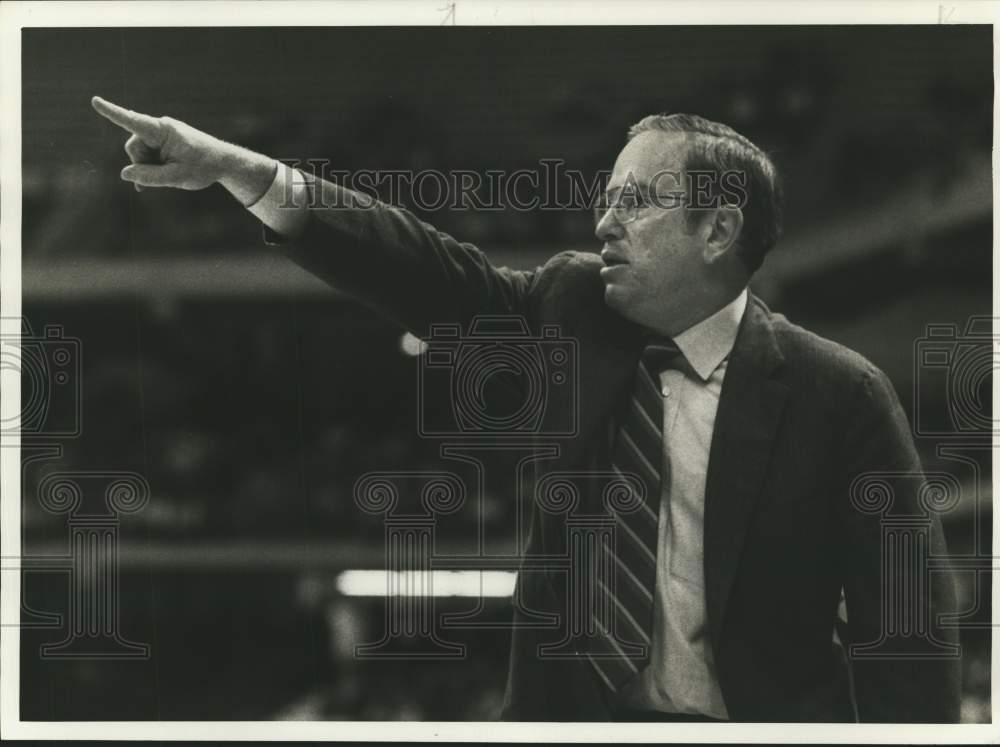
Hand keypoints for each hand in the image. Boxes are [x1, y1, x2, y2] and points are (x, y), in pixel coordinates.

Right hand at [91, 96, 230, 190]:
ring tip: (170, 174)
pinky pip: (146, 156)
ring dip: (148, 168)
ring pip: (139, 154)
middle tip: (166, 175)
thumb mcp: (178, 177)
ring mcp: (159, 134)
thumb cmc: (203, 167)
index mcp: (164, 130)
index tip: (95, 101)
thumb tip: (124, 174)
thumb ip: (150, 177)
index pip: (133, 122)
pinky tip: (146, 184)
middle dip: (142, 165)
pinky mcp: (161, 142)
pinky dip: (149, 168)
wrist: (222, 162)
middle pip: (134, 148)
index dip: (112, 113)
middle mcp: (159, 128)